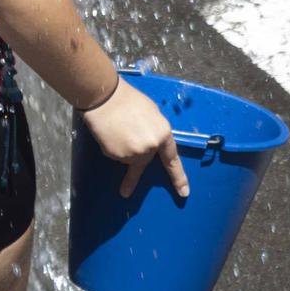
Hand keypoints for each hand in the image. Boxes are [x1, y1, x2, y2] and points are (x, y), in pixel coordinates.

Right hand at [81, 78, 189, 198]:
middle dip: (137, 151)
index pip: (172, 161)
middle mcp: (150, 147)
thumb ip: (155, 131)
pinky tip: (110, 133)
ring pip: (129, 158)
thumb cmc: (128, 100)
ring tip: (117, 127)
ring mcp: (133, 153)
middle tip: (127, 134)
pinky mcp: (116, 155)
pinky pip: (116, 156)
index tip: (184, 193)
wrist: (105, 97)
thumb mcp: (152, 113)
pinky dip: (113, 147)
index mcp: (163, 134)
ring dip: (124, 147)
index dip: (178, 178)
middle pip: (145, 159)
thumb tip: (152, 142)